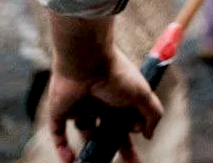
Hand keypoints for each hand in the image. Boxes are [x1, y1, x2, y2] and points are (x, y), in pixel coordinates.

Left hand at [42, 47, 161, 162]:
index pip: (128, 119)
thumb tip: (149, 135)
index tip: (137, 131)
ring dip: (89, 151)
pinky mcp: (61, 111)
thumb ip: (153, 114)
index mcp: (120, 96)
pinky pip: (59, 134)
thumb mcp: (143, 94)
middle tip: (127, 162)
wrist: (86, 60)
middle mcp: (101, 102)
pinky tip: (70, 161)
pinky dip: (62, 149)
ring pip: (85, 133)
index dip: (134, 130)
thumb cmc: (117, 75)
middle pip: (109, 131)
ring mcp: (80, 107)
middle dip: (117, 148)